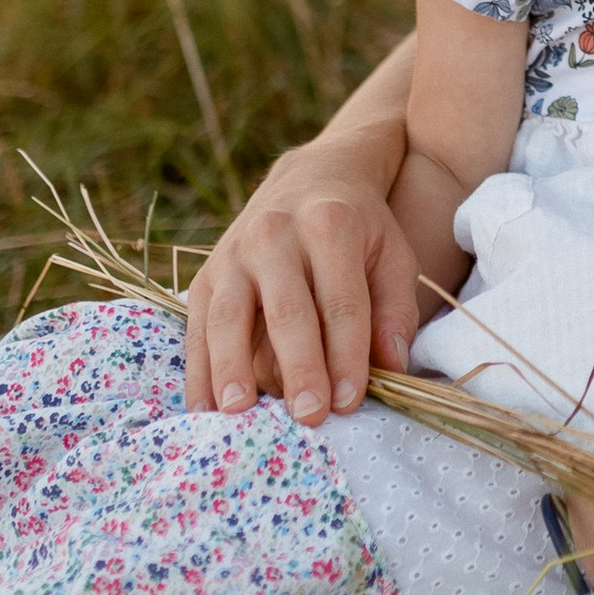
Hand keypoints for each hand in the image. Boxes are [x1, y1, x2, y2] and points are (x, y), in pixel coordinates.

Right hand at [184, 146, 430, 424]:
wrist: (311, 178)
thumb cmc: (359, 229)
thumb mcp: (392, 254)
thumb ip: (396, 310)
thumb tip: (392, 367)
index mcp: (330, 226)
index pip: (341, 301)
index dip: (347, 355)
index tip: (350, 402)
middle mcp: (275, 235)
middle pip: (287, 311)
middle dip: (299, 367)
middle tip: (309, 416)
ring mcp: (233, 253)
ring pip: (230, 317)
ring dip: (233, 370)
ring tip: (240, 415)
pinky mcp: (205, 274)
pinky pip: (197, 326)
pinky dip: (198, 369)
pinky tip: (204, 407)